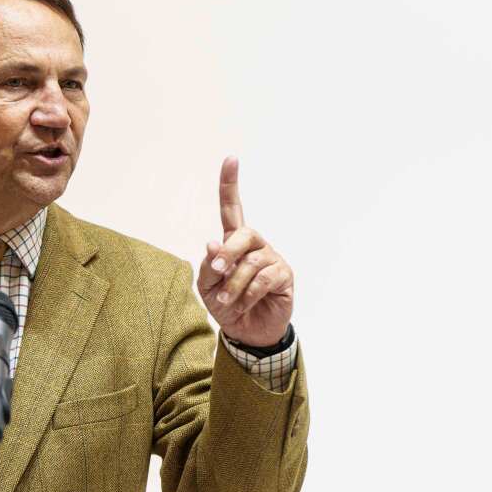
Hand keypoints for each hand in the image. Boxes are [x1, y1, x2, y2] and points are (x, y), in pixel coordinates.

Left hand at [197, 156, 293, 347]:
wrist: (246, 332)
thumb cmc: (226, 305)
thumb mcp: (207, 287)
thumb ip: (209, 266)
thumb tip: (213, 244)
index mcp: (233, 242)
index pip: (232, 208)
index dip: (230, 184)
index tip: (231, 159)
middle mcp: (255, 245)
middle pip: (244, 233)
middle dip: (229, 252)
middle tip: (218, 271)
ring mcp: (271, 258)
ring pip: (251, 262)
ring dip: (234, 284)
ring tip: (227, 300)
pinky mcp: (284, 275)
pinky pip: (264, 279)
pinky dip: (248, 294)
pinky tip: (243, 304)